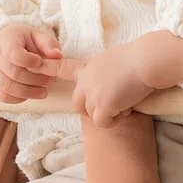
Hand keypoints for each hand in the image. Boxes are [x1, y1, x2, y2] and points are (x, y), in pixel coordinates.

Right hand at [0, 23, 62, 102]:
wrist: (7, 44)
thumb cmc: (25, 41)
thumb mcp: (38, 36)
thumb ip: (48, 43)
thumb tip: (57, 55)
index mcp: (5, 40)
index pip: (13, 53)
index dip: (28, 61)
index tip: (40, 62)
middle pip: (13, 73)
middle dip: (35, 79)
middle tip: (50, 79)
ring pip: (7, 87)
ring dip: (29, 92)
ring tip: (44, 91)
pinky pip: (3, 97)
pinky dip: (19, 98)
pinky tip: (31, 93)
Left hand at [53, 32, 182, 128]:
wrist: (146, 61)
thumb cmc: (137, 59)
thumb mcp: (111, 60)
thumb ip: (100, 73)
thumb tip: (105, 86)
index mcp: (87, 68)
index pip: (62, 68)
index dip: (47, 69)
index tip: (36, 67)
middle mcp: (86, 81)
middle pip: (78, 104)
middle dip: (93, 109)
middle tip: (112, 104)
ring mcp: (93, 94)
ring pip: (92, 115)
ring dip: (109, 113)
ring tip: (125, 102)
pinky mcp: (103, 105)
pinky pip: (102, 123)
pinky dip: (114, 120)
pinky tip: (126, 110)